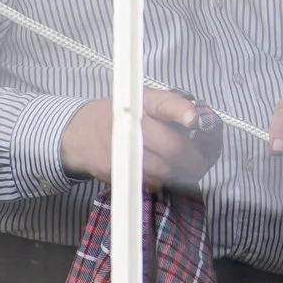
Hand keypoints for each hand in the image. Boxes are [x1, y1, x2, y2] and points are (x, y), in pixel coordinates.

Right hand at [61, 91, 223, 188]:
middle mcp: (133, 125)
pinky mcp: (119, 172)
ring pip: (166, 170)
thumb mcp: (142, 100)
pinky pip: (152, 182)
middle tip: (201, 161)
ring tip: (187, 168)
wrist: (80, 135)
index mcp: (143, 102)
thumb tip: (203, 125)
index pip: (165, 104)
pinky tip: (166, 173)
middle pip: (172, 147)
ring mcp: (124, 151)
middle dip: (195, 159)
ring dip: (182, 173)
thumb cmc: (119, 115)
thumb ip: (172, 109)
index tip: (193, 120)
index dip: (182, 111)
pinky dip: (164, 181)